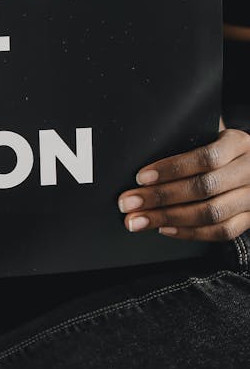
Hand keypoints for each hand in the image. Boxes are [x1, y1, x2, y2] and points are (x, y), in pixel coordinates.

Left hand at [118, 129, 249, 240]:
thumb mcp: (211, 135)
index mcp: (238, 144)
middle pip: (204, 188)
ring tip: (139, 220)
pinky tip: (165, 229)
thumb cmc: (222, 149)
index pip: (205, 157)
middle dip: (160, 197)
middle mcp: (249, 170)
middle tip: (129, 202)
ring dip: (168, 219)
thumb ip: (187, 141)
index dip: (171, 168)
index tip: (141, 177)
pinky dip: (190, 233)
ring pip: (211, 213)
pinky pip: (221, 232)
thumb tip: (144, 151)